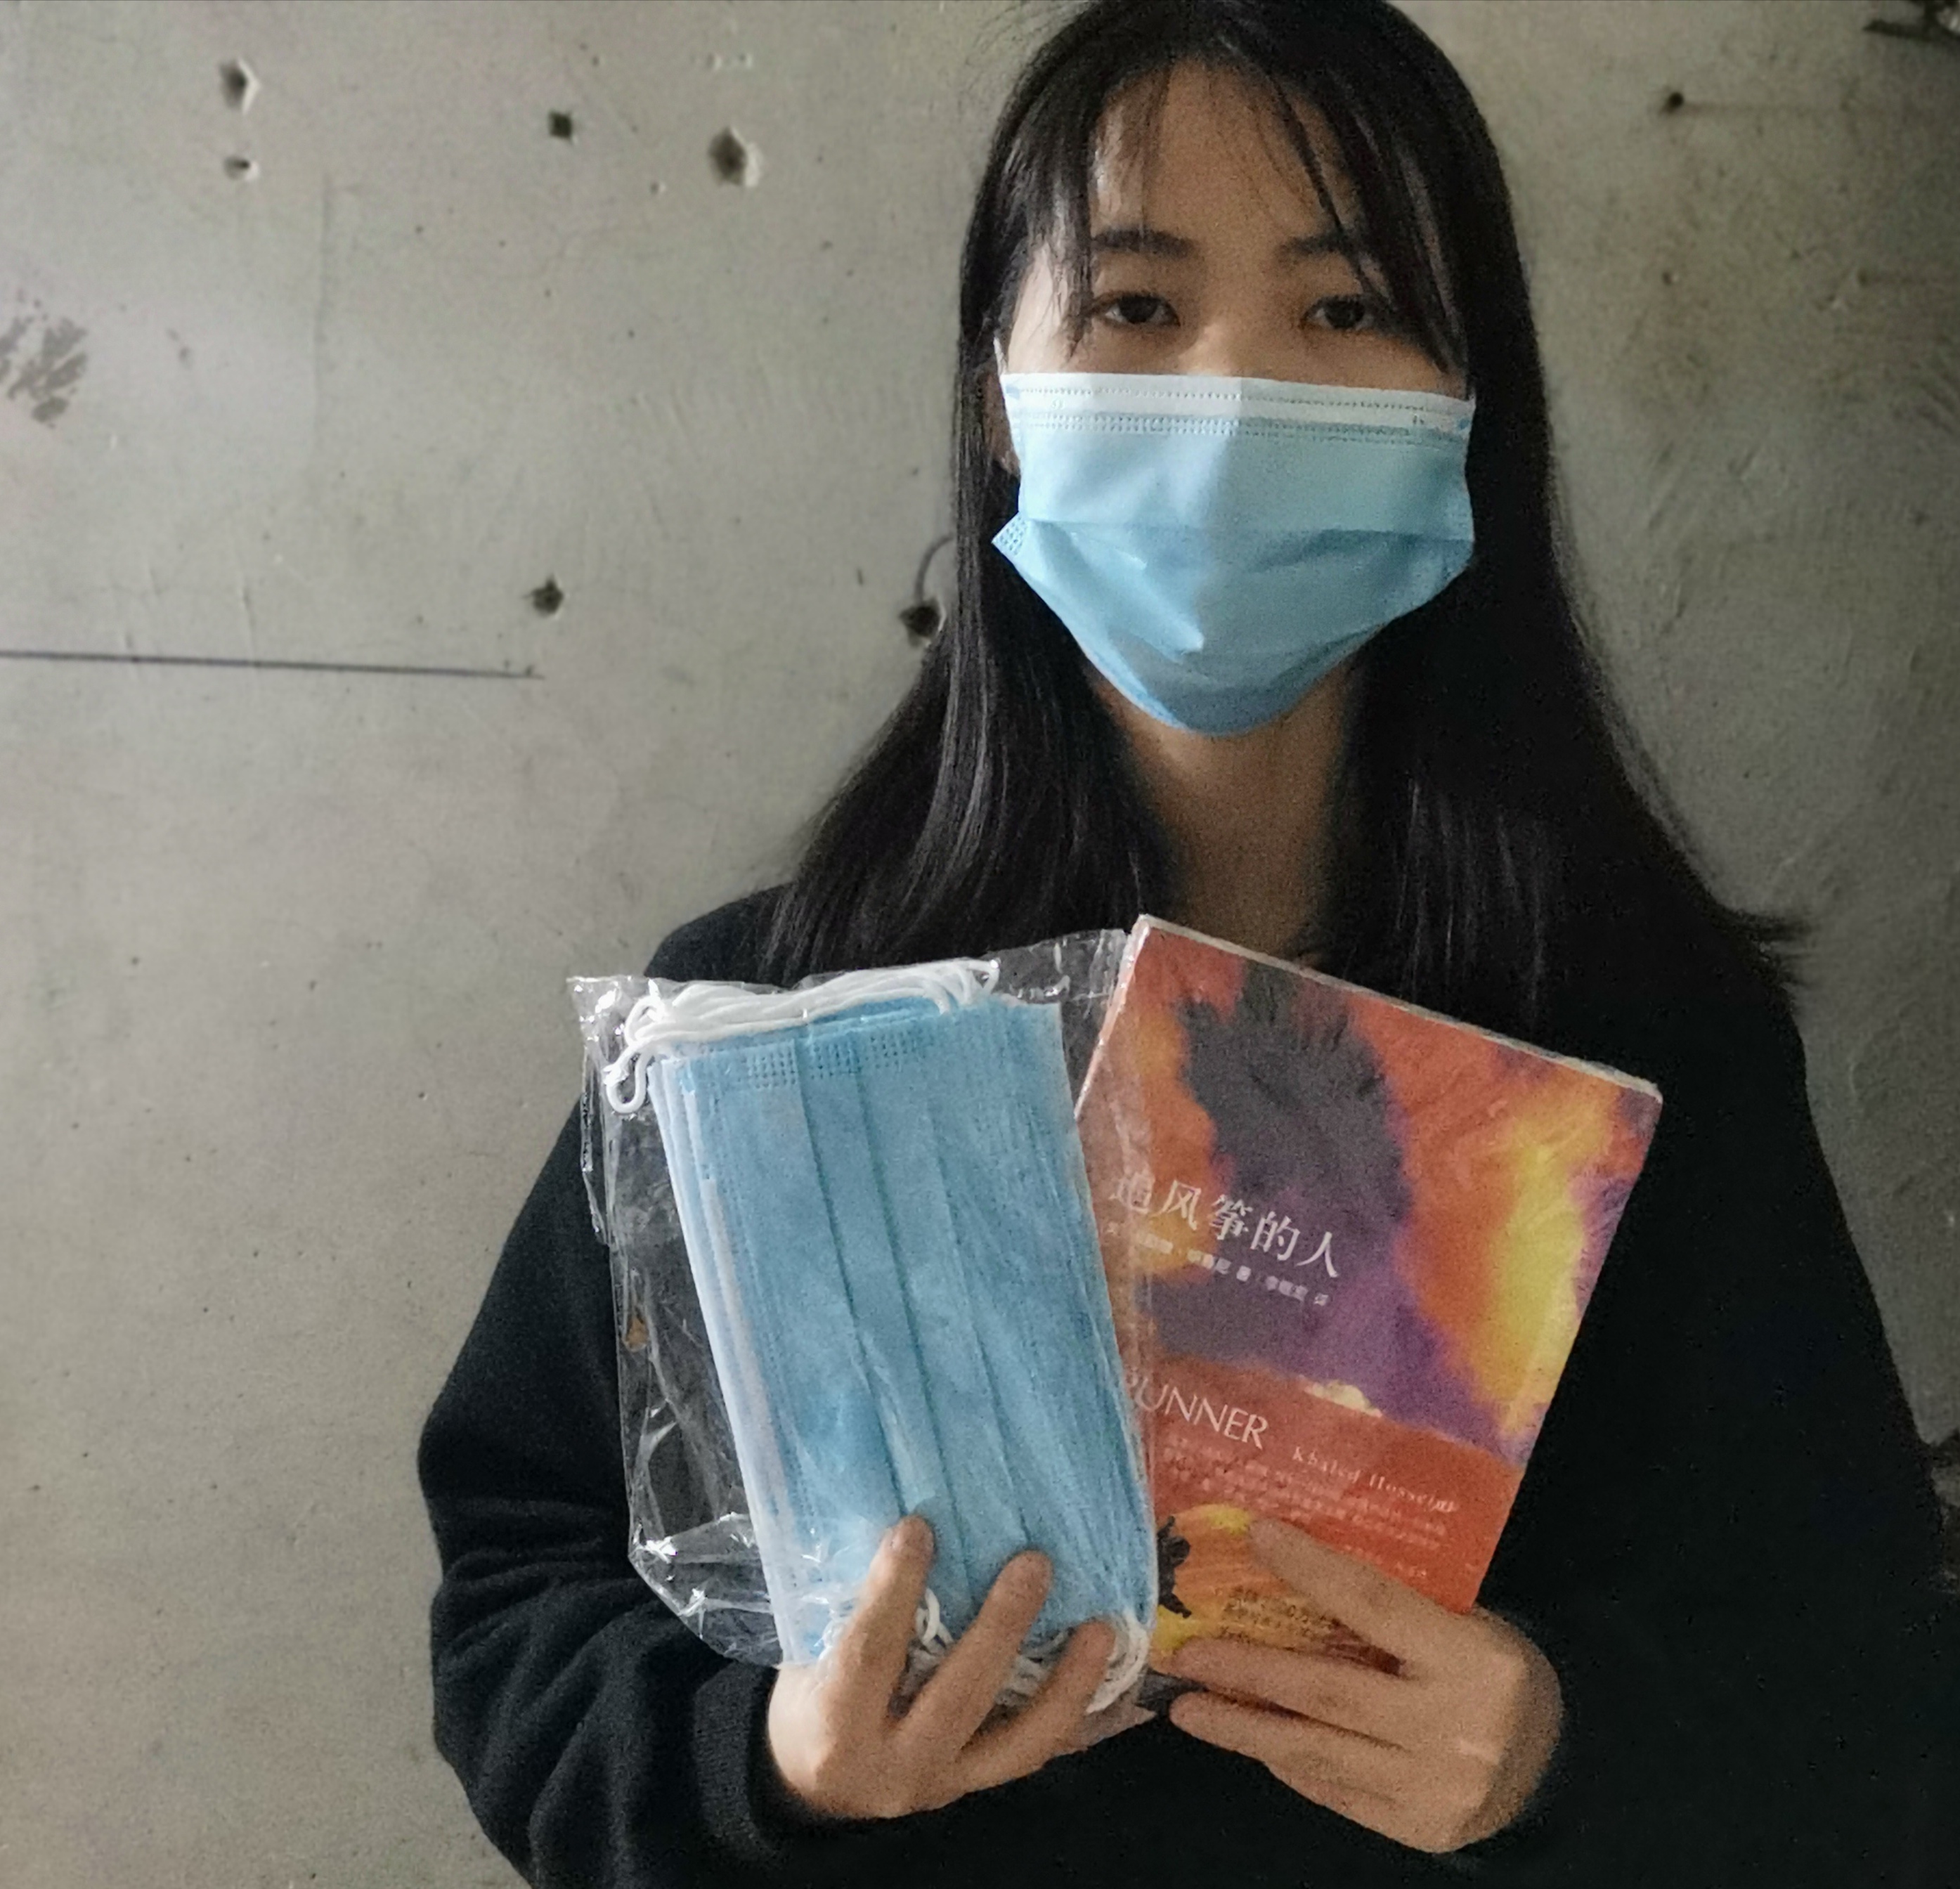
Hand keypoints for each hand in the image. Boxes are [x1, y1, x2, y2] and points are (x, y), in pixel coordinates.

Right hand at [766, 1516, 1116, 1820]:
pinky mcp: (977, 1787)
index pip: (869, 1656)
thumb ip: (850, 1610)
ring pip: (1017, 1742)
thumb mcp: (809, 1658)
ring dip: (1065, 1684)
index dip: (894, 1591)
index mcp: (837, 1728)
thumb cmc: (808, 1702)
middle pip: (957, 1696)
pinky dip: (1072, 1713)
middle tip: (1034, 1562)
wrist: (812, 1792)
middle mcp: (895, 1766)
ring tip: (1101, 1627)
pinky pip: (1033, 1753)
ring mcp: (944, 1784)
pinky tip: (1102, 1668)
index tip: (918, 1528)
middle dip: (1000, 1629)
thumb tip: (903, 1524)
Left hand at [1166, 1518, 1562, 1854]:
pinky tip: (1250, 1737)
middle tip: (1189, 1653)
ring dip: (1243, 1728)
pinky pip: (1334, 1791)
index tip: (1254, 1534)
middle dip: (1248, 1670)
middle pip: (1328, 1692)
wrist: (1554, 1763)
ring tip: (1188, 1708)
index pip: (1375, 1603)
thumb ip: (1392, 1609)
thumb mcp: (1462, 1624)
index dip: (1311, 1568)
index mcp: (1470, 1658)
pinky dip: (1287, 1761)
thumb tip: (1288, 1572)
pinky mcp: (1417, 1829)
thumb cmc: (1490, 1671)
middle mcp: (1450, 1726)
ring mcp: (1433, 1787)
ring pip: (1317, 1752)